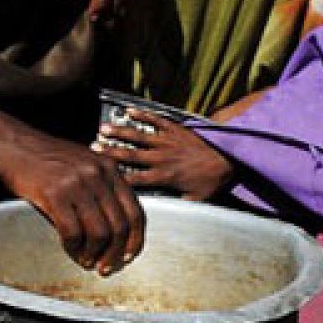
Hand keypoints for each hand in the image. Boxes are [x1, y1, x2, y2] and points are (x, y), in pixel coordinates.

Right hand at [0, 93, 144, 274]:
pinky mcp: (54, 194)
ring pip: (99, 233)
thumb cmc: (42, 156)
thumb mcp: (82, 163)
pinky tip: (69, 249)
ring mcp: (77, 184)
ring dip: (93, 253)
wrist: (10, 144)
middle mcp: (98, 174)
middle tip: (105, 266)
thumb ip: (101, 187)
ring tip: (85, 260)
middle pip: (120, 226)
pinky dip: (73, 247)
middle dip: (115, 253)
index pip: (136, 212)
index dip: (134, 240)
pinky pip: (72, 232)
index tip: (127, 255)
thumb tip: (112, 227)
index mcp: (109, 167)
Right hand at [95, 110, 233, 201]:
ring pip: (140, 136)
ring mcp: (168, 142)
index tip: (100, 178)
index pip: (135, 179)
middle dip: (111, 152)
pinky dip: (143, 114)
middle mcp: (162, 158)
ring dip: (121, 132)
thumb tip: (159, 212)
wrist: (230, 161)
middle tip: (93, 148)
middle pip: (131, 155)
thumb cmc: (211, 183)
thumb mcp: (194, 200)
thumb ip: (174, 204)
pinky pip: (156, 120)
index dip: (117, 179)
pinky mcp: (175, 130)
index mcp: (164, 177)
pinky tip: (129, 110)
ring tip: (103, 129)